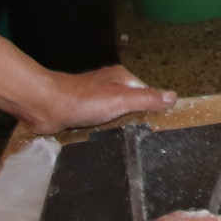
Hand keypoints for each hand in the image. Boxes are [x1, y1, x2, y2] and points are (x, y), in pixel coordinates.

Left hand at [20, 65, 175, 134]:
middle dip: (136, 118)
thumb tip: (173, 96)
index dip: (154, 107)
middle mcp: (108, 85)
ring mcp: (94, 99)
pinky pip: (100, 122)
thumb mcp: (122, 99)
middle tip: (146, 138)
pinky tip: (107, 142)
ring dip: (119, 126)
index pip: (146, 92)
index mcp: (120, 77)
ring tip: (128, 143)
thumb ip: (147, 99)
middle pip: (131, 103)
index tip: (160, 125)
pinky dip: (104, 131)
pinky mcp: (81, 112)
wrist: (46, 106)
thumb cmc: (85, 100)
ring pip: (115, 114)